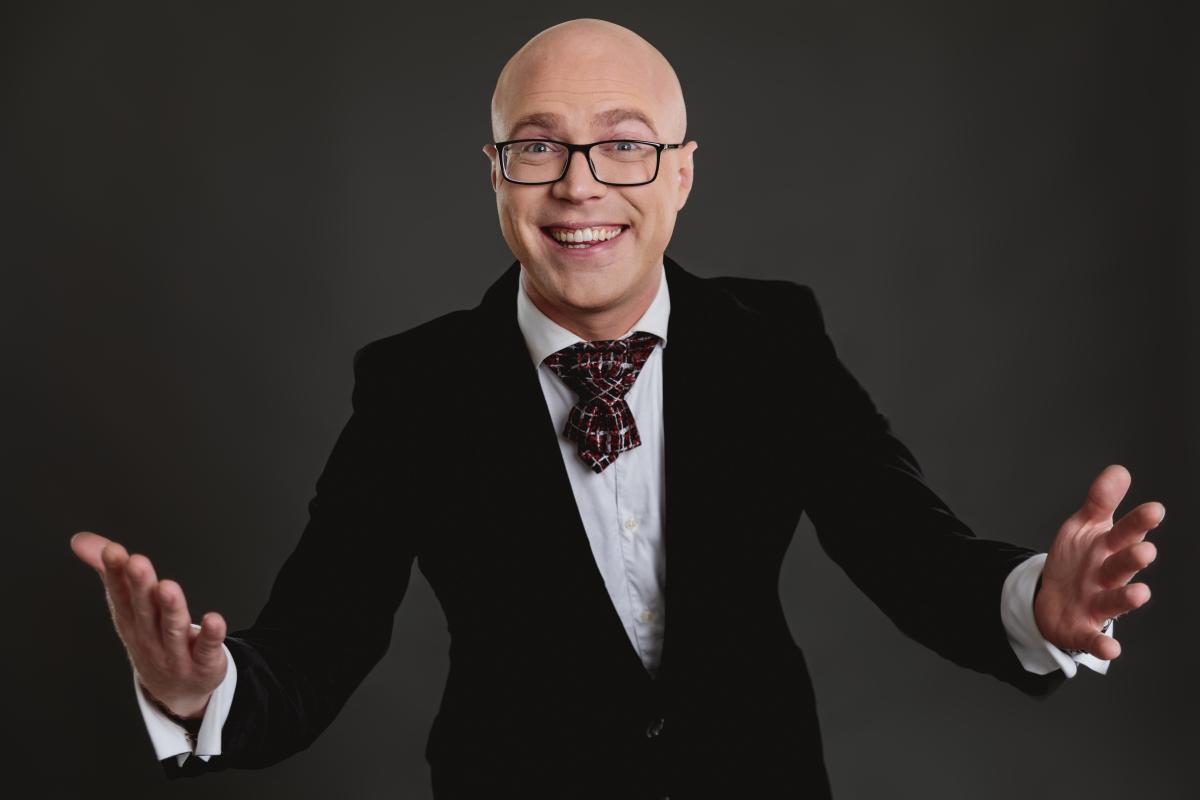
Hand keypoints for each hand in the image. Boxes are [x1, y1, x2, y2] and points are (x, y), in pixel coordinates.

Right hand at [70, 531, 227, 718]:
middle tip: (137, 562)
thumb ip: (110, 570)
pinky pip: (207, 648)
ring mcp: (175, 652)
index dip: (115, 573)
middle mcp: (149, 635)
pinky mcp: (203, 662)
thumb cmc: (150, 638)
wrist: (173, 690)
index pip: (120, 594)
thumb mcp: (128, 607)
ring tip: (168, 587)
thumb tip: (81, 540)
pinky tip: (215, 619)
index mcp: (131, 619)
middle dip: (140, 586)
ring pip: (173, 629)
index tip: (112, 551)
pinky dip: (210, 635)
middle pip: (144, 609)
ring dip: (171, 608)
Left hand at [1034, 464, 1163, 660]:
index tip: (1154, 509)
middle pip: (1121, 566)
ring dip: (1127, 599)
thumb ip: (1101, 500)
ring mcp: (1097, 603)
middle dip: (1133, 559)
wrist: (1054, 600)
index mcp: (1108, 549)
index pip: (1125, 533)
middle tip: (1145, 550)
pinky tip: (1112, 649)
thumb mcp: (1084, 527)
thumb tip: (1119, 470)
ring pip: (1114, 601)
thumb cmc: (1078, 561)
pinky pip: (1093, 638)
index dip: (1138, 523)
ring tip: (1140, 593)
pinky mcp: (1083, 628)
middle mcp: (1108, 576)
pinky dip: (1102, 645)